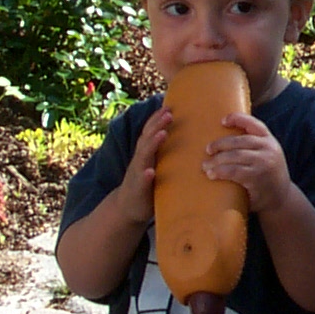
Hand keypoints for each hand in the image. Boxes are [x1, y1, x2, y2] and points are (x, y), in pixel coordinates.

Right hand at [111, 107, 170, 224]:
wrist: (128, 207)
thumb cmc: (147, 182)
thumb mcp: (155, 164)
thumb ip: (165, 152)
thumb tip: (186, 138)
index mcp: (146, 153)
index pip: (150, 132)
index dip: (157, 119)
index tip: (169, 106)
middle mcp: (140, 160)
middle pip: (147, 138)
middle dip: (157, 124)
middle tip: (169, 113)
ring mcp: (138, 174)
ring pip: (144, 156)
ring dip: (153, 144)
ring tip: (162, 134)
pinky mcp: (139, 189)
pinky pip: (142, 181)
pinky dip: (146, 176)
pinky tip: (150, 172)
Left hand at [203, 113, 291, 213]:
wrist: (282, 198)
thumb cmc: (267, 175)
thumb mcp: (267, 156)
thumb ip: (254, 147)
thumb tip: (225, 140)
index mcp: (270, 141)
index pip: (254, 124)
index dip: (238, 119)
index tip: (222, 121)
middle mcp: (268, 149)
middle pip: (239, 141)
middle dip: (220, 144)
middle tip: (208, 150)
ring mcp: (263, 163)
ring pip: (234, 156)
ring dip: (216, 160)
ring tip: (206, 166)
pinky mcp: (256, 178)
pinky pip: (234, 171)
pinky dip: (220, 172)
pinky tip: (212, 174)